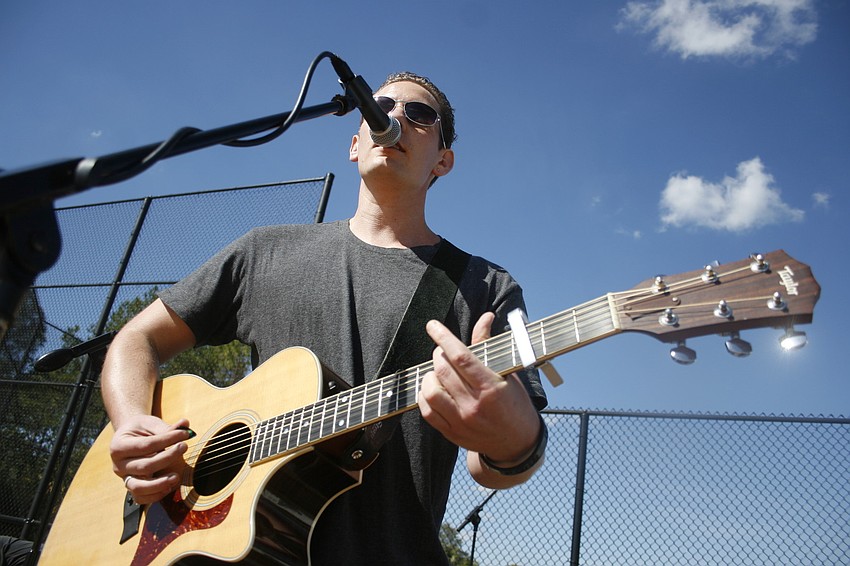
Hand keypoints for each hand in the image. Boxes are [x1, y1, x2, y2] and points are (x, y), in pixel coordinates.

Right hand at [109, 414, 191, 503]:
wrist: (129, 437)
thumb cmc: (140, 429)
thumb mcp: (149, 424)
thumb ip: (165, 428)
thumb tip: (185, 424)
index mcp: (119, 446)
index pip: (146, 446)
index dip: (167, 440)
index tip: (184, 434)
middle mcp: (119, 465)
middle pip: (144, 466)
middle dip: (167, 458)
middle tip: (184, 447)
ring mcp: (125, 478)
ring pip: (139, 487)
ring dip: (159, 484)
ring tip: (176, 476)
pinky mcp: (132, 487)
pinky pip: (141, 498)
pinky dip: (155, 496)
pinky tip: (169, 486)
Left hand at [419, 313, 539, 463]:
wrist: (516, 444)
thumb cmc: (515, 404)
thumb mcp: (508, 374)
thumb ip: (489, 346)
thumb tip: (485, 317)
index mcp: (492, 388)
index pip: (461, 357)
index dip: (444, 338)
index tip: (433, 326)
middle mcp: (474, 406)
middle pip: (443, 371)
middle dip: (439, 354)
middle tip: (443, 350)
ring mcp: (461, 422)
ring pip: (431, 391)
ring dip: (430, 375)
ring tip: (439, 371)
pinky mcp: (451, 433)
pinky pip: (427, 411)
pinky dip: (425, 395)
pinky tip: (434, 388)